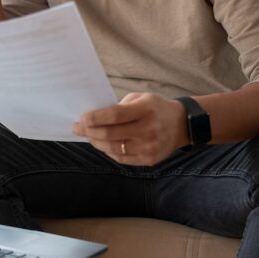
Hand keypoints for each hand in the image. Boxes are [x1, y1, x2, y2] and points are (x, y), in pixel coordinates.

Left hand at [72, 92, 189, 165]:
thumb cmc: (155, 108)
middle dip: (89, 131)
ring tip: (88, 136)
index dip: (95, 118)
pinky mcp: (149, 160)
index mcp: (145, 110)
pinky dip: (108, 151)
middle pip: (110, 134)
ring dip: (96, 143)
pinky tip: (102, 145)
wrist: (181, 124)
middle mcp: (148, 130)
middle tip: (78, 128)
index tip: (82, 118)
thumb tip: (94, 117)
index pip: (115, 116)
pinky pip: (121, 158)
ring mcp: (149, 147)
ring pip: (113, 149)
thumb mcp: (140, 98)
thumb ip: (119, 106)